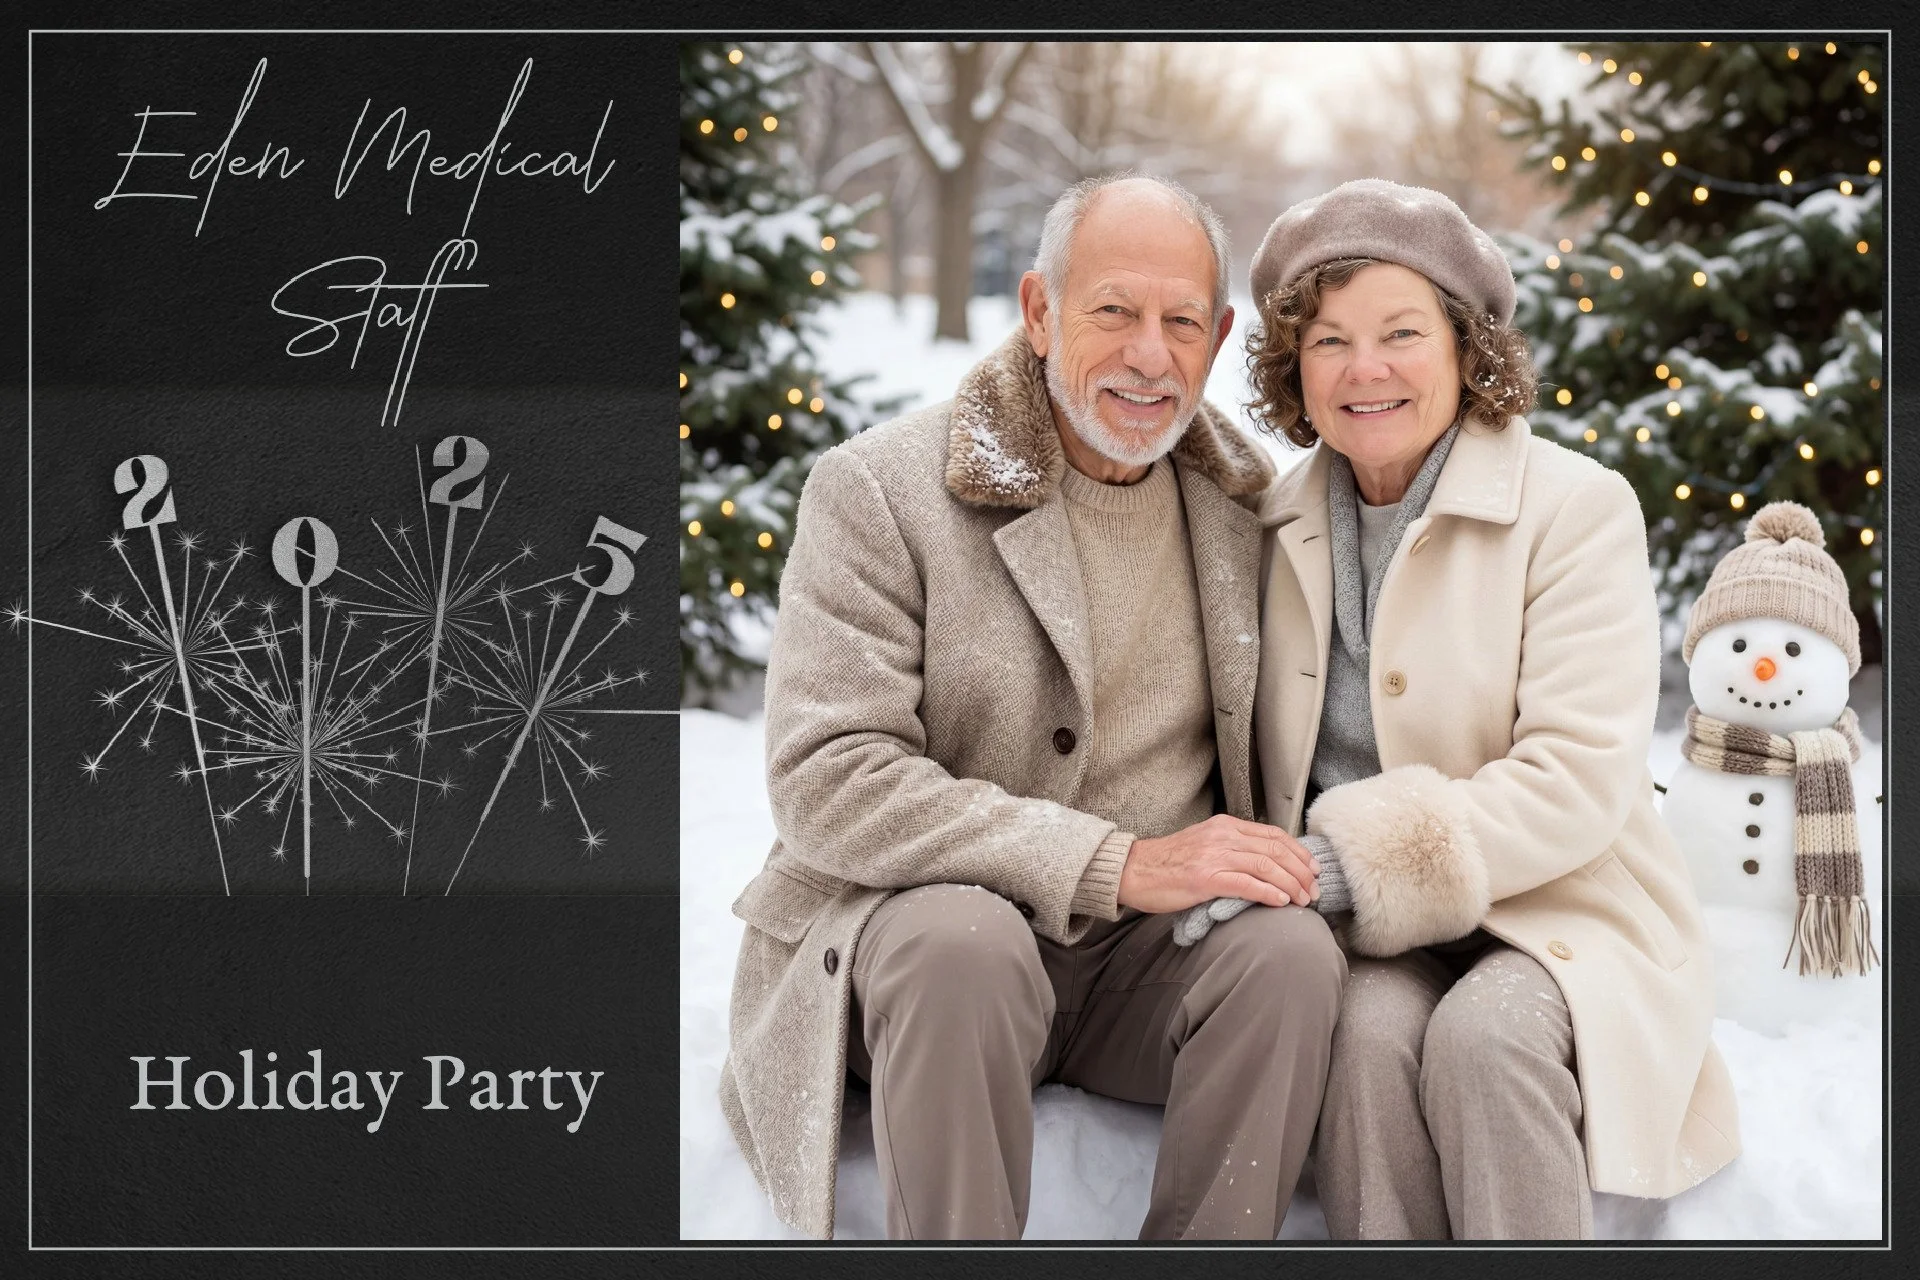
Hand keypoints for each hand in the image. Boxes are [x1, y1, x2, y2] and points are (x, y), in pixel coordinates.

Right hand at [1117, 814, 1318, 913]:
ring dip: (1291, 884)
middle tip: (1315, 890)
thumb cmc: (1168, 863)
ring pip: (1266, 866)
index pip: (1273, 835)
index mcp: (1225, 826)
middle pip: (1276, 850)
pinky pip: (1245, 884)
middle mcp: (1223, 836)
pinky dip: (1268, 893)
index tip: (1313, 869)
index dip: (1299, 853)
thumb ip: (1231, 848)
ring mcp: (1214, 856)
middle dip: (1301, 871)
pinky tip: (1280, 902)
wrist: (1133, 870)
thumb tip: (1264, 865)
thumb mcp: (1204, 844)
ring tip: (1304, 900)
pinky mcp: (1205, 878)